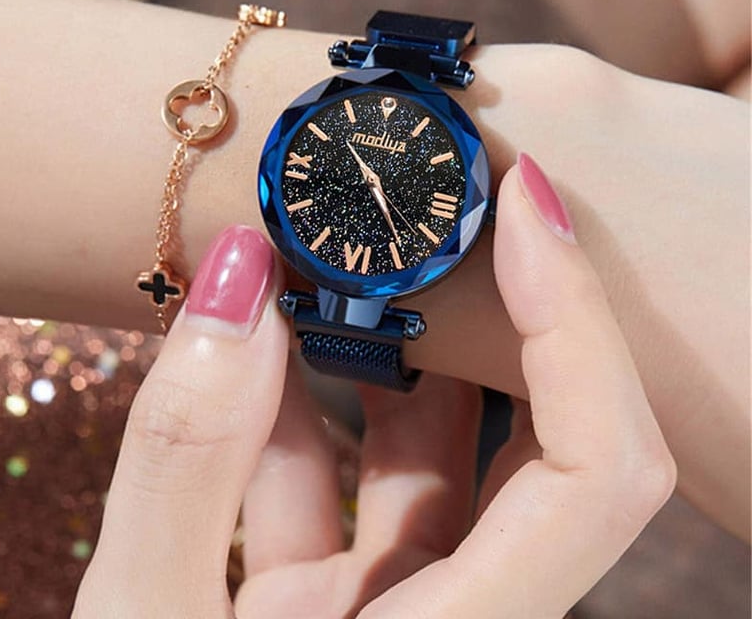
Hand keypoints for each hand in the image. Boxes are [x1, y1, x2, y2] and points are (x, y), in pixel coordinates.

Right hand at [72, 154, 674, 617]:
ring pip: (428, 449)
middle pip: (540, 442)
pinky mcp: (333, 599)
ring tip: (332, 257)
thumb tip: (239, 280)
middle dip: (495, 310)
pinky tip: (256, 343)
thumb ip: (187, 458)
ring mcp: (397, 610)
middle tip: (446, 208)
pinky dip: (300, 406)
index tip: (528, 207)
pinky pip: (340, 479)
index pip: (600, 473)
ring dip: (379, 347)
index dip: (583, 326)